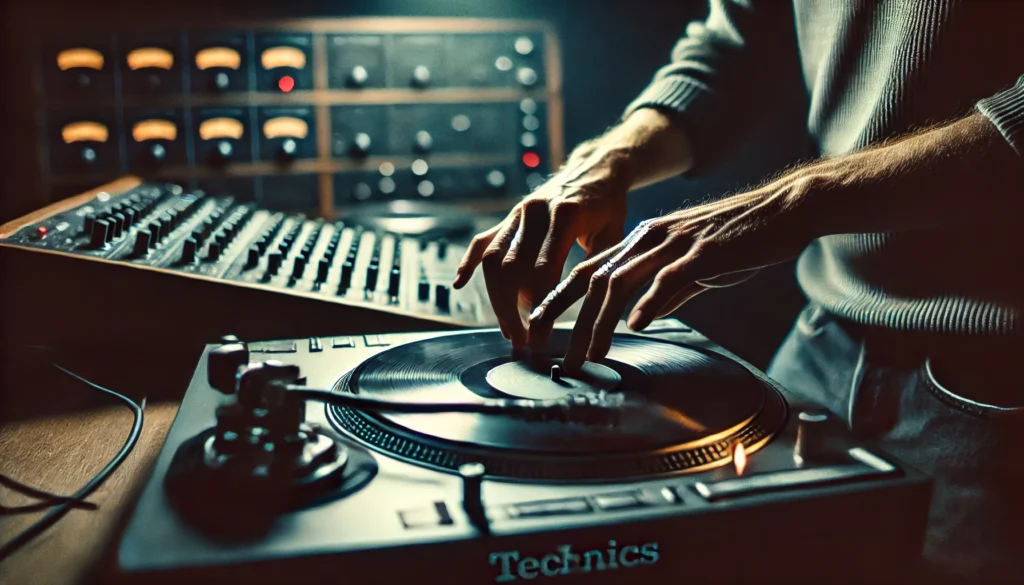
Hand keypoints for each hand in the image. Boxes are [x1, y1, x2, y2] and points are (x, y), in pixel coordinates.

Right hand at [452, 141, 631, 349]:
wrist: (596, 169)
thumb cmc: (609, 207)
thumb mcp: (613, 236)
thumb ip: (596, 268)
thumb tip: (587, 313)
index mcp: (565, 215)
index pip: (543, 269)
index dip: (539, 305)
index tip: (541, 335)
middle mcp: (535, 211)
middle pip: (511, 268)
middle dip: (512, 308)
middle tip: (521, 340)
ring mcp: (517, 212)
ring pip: (494, 259)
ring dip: (496, 297)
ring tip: (508, 328)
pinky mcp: (508, 216)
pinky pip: (483, 241)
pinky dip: (468, 262)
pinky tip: (459, 283)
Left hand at [529, 177, 819, 370]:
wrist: (783, 210)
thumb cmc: (741, 240)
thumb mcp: (694, 267)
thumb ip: (668, 290)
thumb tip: (646, 316)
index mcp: (643, 241)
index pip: (588, 271)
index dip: (558, 298)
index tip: (538, 326)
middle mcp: (649, 238)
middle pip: (593, 279)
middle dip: (566, 318)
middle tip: (550, 352)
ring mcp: (674, 243)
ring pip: (621, 282)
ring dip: (598, 322)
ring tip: (587, 354)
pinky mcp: (703, 251)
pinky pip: (669, 278)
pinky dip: (650, 302)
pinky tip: (637, 325)